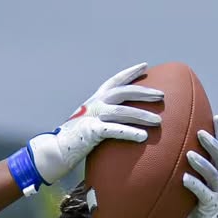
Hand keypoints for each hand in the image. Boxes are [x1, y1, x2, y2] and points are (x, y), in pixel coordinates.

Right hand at [23, 64, 162, 187]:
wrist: (55, 150)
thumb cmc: (74, 141)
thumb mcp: (89, 124)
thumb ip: (104, 120)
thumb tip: (120, 124)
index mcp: (95, 99)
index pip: (115, 81)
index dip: (130, 73)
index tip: (145, 67)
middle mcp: (95, 103)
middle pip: (124, 92)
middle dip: (144, 93)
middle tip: (162, 96)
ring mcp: (93, 116)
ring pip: (123, 111)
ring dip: (142, 115)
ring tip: (159, 122)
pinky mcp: (91, 131)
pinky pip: (115, 130)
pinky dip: (129, 132)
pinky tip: (143, 137)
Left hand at [181, 119, 217, 217]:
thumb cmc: (201, 209)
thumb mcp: (196, 187)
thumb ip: (188, 171)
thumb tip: (166, 156)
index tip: (215, 116)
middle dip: (213, 142)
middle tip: (200, 131)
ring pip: (213, 174)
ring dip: (202, 163)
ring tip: (190, 153)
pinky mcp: (212, 207)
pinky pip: (203, 194)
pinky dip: (194, 185)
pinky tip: (185, 178)